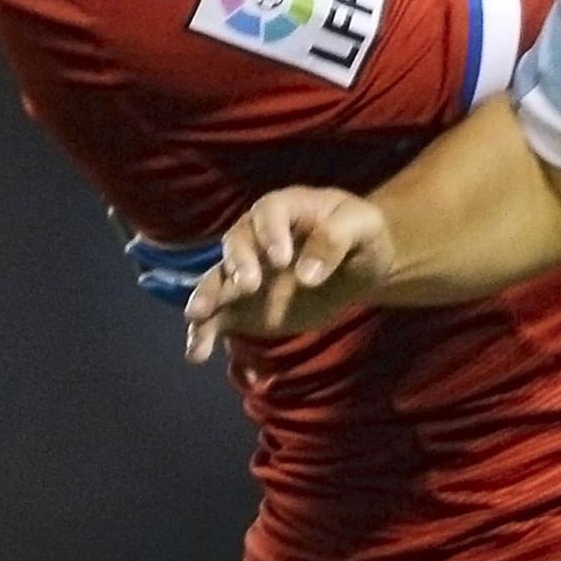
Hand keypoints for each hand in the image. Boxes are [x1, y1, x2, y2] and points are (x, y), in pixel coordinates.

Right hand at [181, 187, 396, 362]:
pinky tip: (198, 352)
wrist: (359, 267)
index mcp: (287, 208)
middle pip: (237, 243)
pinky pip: (218, 317)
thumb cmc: (362, 236)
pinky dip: (205, 332)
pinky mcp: (243, 306)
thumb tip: (306, 276)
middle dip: (238, 263)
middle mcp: (257, 236)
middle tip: (248, 286)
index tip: (282, 260)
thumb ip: (335, 241)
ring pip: (218, 280)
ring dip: (207, 297)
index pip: (270, 212)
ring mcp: (246, 272)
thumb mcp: (362, 227)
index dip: (271, 233)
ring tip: (198, 317)